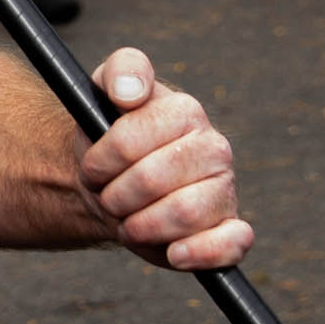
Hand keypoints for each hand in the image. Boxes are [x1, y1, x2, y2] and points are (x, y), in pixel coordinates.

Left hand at [75, 48, 250, 271]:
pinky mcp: (229, 231)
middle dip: (117, 195)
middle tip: (108, 196)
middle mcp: (213, 149)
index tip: (92, 167)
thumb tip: (128, 90)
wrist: (111, 184)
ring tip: (127, 220)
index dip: (106, 157)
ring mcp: (224, 190)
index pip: (139, 134)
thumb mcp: (101, 91)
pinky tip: (174, 252)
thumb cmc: (108, 136)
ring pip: (185, 213)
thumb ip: (120, 71)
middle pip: (155, 179)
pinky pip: (231, 244)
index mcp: (185, 112)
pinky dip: (200, 251)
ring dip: (140, 225)